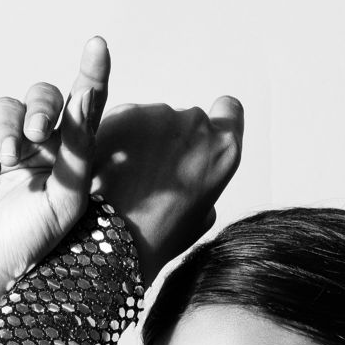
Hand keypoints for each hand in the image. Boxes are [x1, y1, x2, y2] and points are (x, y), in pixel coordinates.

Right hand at [0, 38, 110, 298]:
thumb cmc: (30, 239)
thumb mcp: (67, 196)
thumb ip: (79, 148)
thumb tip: (86, 97)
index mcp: (66, 153)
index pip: (83, 105)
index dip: (91, 73)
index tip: (98, 45)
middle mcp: (32, 141)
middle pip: (43, 97)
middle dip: (43, 107)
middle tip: (41, 135)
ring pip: (6, 107)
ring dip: (10, 128)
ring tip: (8, 161)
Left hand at [91, 95, 243, 284]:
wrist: (115, 235)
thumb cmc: (161, 234)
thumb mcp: (203, 215)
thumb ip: (207, 180)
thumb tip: (197, 172)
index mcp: (224, 149)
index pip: (230, 109)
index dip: (218, 119)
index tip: (203, 134)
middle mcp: (196, 123)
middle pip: (189, 119)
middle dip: (174, 138)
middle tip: (156, 171)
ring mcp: (160, 114)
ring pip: (155, 118)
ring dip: (146, 138)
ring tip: (131, 174)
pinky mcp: (125, 112)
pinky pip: (127, 119)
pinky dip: (121, 137)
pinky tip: (114, 166)